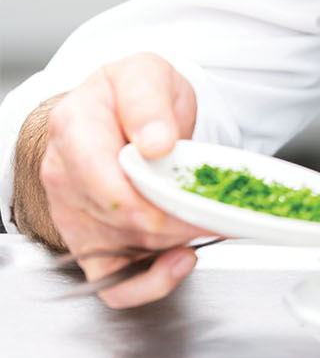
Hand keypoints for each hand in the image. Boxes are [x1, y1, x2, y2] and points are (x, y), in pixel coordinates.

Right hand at [27, 53, 203, 306]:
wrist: (133, 111)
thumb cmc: (137, 95)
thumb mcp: (147, 75)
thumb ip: (148, 103)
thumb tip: (155, 142)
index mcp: (75, 129)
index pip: (95, 175)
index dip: (139, 196)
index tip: (178, 196)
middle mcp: (67, 175)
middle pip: (117, 216)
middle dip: (172, 218)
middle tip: (213, 209)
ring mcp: (78, 212)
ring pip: (121, 248)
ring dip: (172, 244)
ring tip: (206, 223)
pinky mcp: (93, 242)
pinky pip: (113, 282)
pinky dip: (150, 283)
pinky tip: (181, 260)